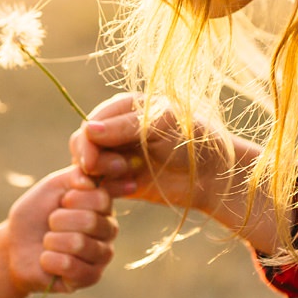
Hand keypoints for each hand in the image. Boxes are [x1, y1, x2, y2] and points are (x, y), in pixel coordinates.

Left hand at [3, 165, 117, 295]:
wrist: (15, 245)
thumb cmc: (36, 214)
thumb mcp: (52, 186)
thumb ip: (74, 175)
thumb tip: (90, 181)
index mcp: (104, 206)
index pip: (101, 198)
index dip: (72, 199)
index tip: (61, 202)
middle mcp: (109, 230)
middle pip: (90, 221)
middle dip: (58, 220)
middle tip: (50, 224)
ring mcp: (102, 256)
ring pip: (78, 244)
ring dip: (51, 241)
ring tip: (48, 242)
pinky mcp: (90, 278)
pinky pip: (70, 267)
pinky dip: (49, 260)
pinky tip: (47, 260)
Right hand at [69, 93, 266, 233]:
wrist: (215, 174)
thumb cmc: (194, 139)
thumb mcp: (161, 125)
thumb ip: (125, 127)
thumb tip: (88, 130)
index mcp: (124, 108)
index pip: (90, 123)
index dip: (86, 143)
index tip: (94, 161)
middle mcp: (117, 130)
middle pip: (83, 145)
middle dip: (94, 160)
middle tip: (121, 170)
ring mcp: (118, 155)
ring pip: (89, 167)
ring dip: (104, 176)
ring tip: (130, 179)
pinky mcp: (123, 180)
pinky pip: (102, 185)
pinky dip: (110, 189)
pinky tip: (132, 190)